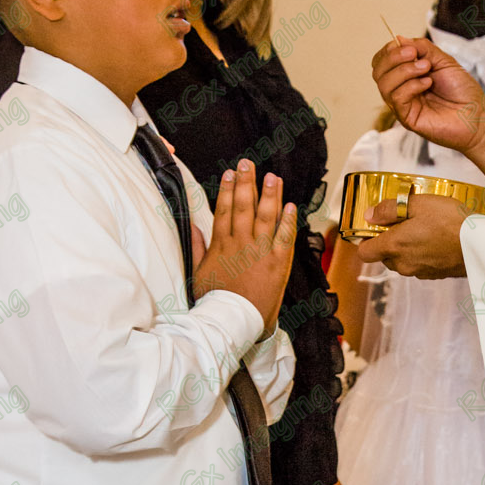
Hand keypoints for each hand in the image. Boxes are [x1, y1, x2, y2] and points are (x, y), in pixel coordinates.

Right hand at [193, 159, 297, 334]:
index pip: (224, 210)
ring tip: (272, 177)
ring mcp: (260, 252)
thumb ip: (198, 248)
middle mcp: (241, 243)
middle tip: (248, 164)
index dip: (227, 190)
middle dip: (246, 182)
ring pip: (265, 216)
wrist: (233, 321)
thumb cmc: (215, 301)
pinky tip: (290, 206)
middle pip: (244, 206)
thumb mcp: (199, 273)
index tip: (229, 173)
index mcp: (221, 245)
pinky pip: (284, 237)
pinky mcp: (277, 263)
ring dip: (269, 194)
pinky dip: (287, 221)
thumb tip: (194, 227)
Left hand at [356, 194, 467, 278]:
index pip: (365, 253)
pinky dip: (422, 255)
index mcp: (394, 246)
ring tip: (424, 230)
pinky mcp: (434, 275)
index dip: (365, 240)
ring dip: (406, 249)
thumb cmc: (451, 221)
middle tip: (405, 223)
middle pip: (384, 256)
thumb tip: (369, 215)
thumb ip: (389, 209)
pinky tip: (436, 241)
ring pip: (402, 261)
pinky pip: (419, 265)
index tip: (374, 228)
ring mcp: (419, 272)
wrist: (481, 244)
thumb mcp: (419, 204)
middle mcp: (403, 264)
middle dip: (389, 242)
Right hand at [372, 37, 484, 186]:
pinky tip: (427, 84)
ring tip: (426, 69)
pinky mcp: (407, 118)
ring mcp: (403, 105)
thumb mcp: (443, 61)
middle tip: (414, 55)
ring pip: (384, 84)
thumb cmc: (463, 91)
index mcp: (407, 75)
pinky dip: (411, 85)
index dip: (390, 50)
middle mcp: (401, 89)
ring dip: (404, 71)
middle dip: (393, 57)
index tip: (410, 47)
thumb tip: (398, 39)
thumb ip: (422, 48)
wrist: (477, 115)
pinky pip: (396, 98)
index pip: (382, 61)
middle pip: (378, 71)